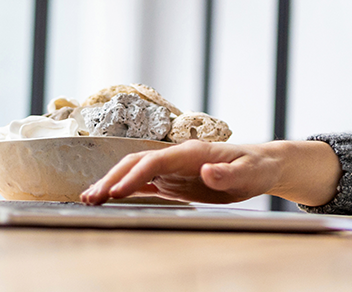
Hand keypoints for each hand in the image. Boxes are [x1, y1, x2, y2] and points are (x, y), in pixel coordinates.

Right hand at [80, 140, 282, 205]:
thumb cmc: (256, 168)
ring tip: (90, 198)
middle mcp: (178, 157)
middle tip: (92, 197)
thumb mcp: (248, 173)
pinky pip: (145, 183)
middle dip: (112, 178)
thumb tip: (207, 171)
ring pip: (135, 171)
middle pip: (137, 163)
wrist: (261, 165)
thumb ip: (227, 173)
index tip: (116, 192)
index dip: (134, 176)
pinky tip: (109, 197)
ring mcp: (174, 168)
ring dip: (112, 182)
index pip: (155, 161)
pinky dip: (125, 188)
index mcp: (192, 152)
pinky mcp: (174, 180)